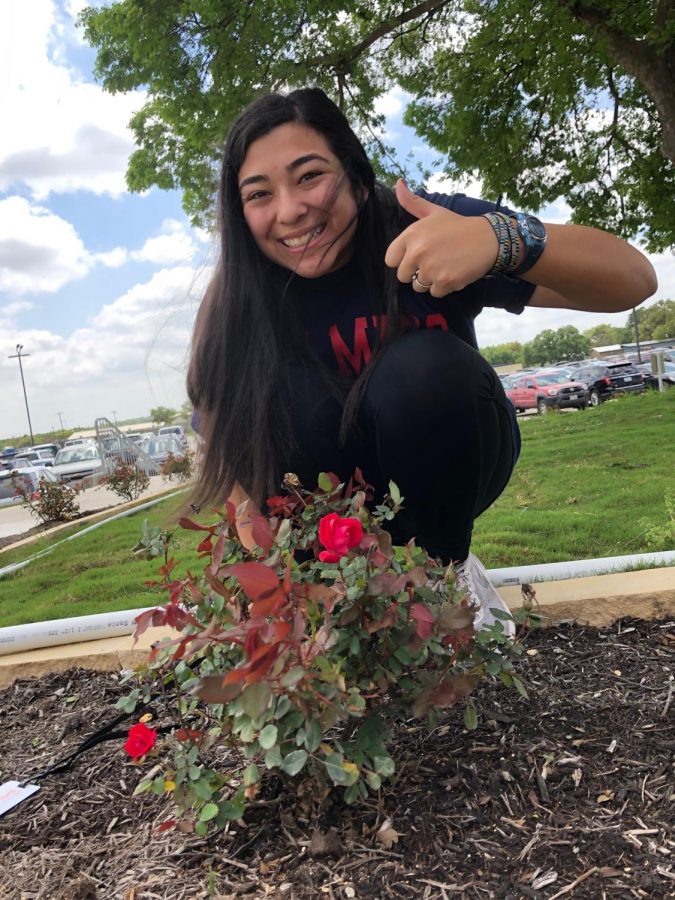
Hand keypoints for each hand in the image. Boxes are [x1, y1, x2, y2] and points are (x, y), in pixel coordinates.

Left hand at [384, 179, 498, 296]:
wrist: (487, 239)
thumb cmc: (457, 226)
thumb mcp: (434, 212)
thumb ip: (412, 202)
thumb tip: (397, 182)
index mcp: (411, 235)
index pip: (390, 259)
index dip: (402, 259)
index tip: (415, 255)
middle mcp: (418, 252)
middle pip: (403, 276)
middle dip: (415, 272)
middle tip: (433, 260)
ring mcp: (431, 269)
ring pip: (418, 286)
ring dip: (429, 280)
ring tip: (444, 265)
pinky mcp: (444, 282)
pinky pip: (434, 293)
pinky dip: (443, 287)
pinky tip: (453, 272)